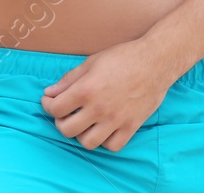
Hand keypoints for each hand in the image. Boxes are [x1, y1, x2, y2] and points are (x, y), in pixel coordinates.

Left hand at [41, 37, 175, 150]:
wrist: (155, 62)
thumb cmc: (123, 57)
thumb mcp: (91, 62)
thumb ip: (68, 80)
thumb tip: (49, 93)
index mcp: (86, 89)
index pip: (55, 109)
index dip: (48, 105)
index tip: (50, 101)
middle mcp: (99, 109)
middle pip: (67, 130)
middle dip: (61, 121)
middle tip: (66, 112)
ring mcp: (115, 121)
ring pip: (88, 143)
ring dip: (82, 134)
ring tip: (85, 122)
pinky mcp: (131, 127)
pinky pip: (112, 146)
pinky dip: (105, 141)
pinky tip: (104, 128)